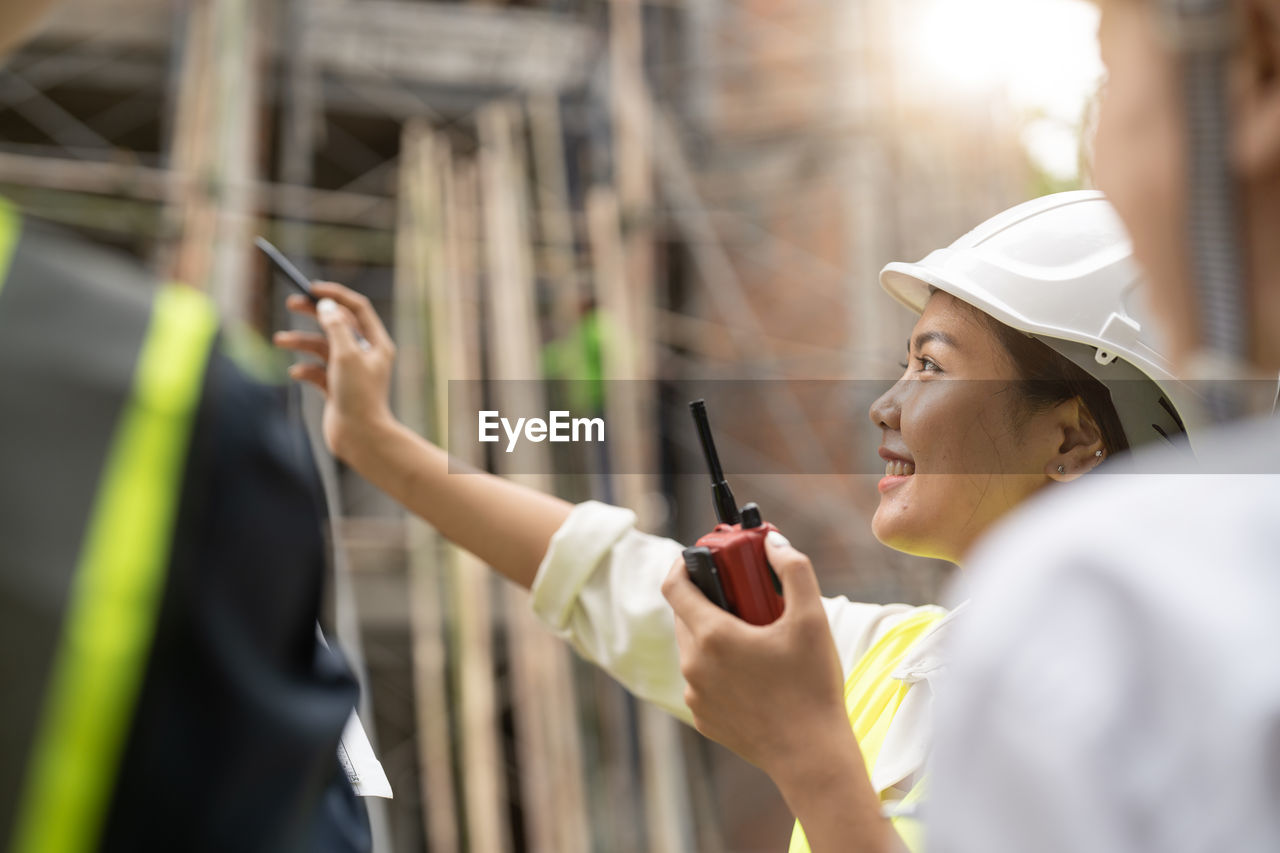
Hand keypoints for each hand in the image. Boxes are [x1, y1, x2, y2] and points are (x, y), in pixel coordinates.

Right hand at [273, 282, 396, 459]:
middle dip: (314, 314)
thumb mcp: (346, 355)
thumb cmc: (358, 396)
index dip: (335, 295)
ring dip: (301, 342)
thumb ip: (335, 326)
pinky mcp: (336, 389)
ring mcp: (350, 372)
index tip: (312, 288)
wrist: (359, 438)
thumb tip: (326, 304)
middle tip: (291, 303)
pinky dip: (305, 369)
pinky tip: (297, 374)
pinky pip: (317, 371)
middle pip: (338, 324)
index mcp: (376, 343)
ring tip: (280, 341)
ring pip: (322, 348)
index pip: (357, 308)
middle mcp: (365, 355)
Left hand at [661, 532, 851, 781]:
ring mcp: (695, 695)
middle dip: (708, 599)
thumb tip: (772, 543)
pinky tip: (752, 672)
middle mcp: (694, 665)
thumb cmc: (812, 686)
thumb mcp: (812, 619)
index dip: (683, 565)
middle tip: (742, 596)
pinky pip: (702, 680)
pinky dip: (719, 667)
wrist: (811, 756)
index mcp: (712, 636)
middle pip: (685, 616)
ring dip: (713, 634)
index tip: (699, 558)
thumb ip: (793, 569)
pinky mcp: (703, 718)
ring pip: (694, 648)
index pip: (674, 586)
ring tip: (753, 635)